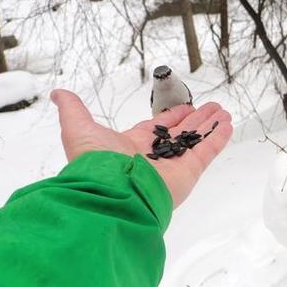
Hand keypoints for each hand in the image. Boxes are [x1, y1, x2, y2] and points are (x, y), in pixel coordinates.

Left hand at [51, 89, 232, 207]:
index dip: (172, 118)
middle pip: (181, 134)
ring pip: (196, 141)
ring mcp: (174, 165)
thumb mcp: (79, 129)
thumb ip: (74, 110)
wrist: (112, 193)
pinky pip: (207, 152)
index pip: (158, 129)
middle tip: (213, 107)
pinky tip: (227, 125)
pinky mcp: (189, 172)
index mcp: (133, 146)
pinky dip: (218, 139)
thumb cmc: (96, 164)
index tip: (186, 108)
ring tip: (224, 113)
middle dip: (197, 120)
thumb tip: (58, 93)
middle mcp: (155, 156)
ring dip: (210, 127)